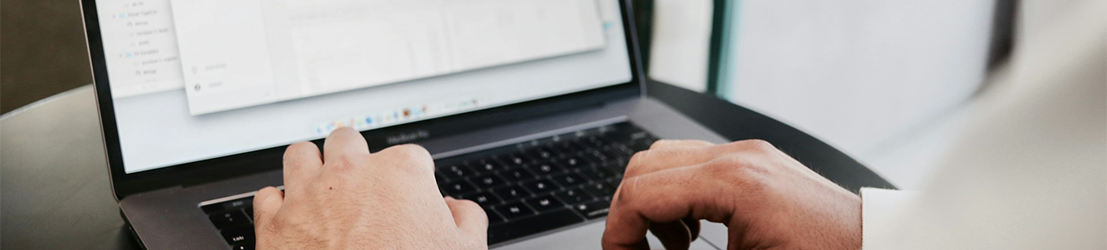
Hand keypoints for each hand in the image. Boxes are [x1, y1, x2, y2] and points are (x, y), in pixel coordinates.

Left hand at [252, 127, 487, 248]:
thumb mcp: (467, 249)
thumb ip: (467, 219)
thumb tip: (457, 210)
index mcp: (401, 172)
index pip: (410, 156)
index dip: (412, 180)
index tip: (410, 199)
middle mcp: (352, 173)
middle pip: (348, 141)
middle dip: (355, 159)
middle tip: (363, 187)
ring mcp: (309, 194)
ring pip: (301, 154)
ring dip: (311, 167)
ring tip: (321, 188)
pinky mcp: (276, 222)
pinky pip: (268, 195)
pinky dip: (279, 205)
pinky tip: (294, 219)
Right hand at [602, 140, 860, 249]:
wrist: (880, 249)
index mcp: (732, 182)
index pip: (640, 191)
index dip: (618, 233)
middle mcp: (737, 157)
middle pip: (644, 166)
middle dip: (630, 214)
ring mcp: (748, 154)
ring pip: (665, 160)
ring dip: (655, 204)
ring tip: (673, 247)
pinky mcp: (756, 162)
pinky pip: (695, 165)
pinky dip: (680, 196)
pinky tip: (695, 232)